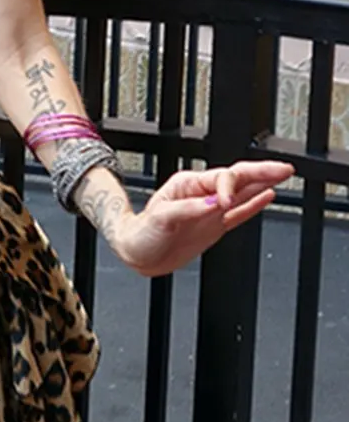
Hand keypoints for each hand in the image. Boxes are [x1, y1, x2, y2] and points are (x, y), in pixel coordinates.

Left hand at [111, 160, 293, 277]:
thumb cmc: (142, 233)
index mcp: (188, 186)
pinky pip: (240, 212)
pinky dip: (254, 204)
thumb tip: (215, 204)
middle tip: (283, 168)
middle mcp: (202, 194)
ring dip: (263, 182)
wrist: (137, 252)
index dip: (230, 188)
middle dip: (261, 172)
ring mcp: (211, 210)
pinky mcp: (215, 225)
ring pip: (243, 192)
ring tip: (283, 174)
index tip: (227, 203)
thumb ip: (188, 210)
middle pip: (238, 178)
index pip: (220, 179)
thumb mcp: (160, 219)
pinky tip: (268, 195)